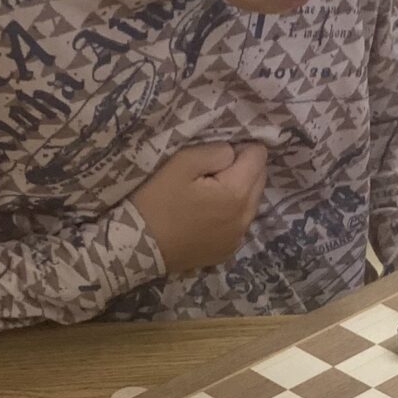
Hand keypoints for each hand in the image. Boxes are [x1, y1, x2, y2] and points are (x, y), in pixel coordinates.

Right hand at [131, 141, 268, 277]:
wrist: (137, 247)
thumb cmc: (157, 201)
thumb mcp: (181, 164)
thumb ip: (214, 151)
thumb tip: (233, 152)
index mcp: (237, 193)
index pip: (258, 156)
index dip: (240, 147)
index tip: (216, 155)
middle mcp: (246, 217)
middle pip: (260, 178)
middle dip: (242, 168)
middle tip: (211, 171)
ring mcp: (238, 237)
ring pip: (252, 201)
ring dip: (238, 191)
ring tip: (208, 192)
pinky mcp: (228, 250)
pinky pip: (240, 222)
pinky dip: (230, 213)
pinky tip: (206, 214)